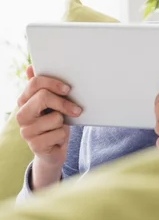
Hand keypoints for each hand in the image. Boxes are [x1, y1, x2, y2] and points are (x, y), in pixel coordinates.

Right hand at [16, 65, 81, 188]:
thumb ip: (42, 87)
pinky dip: (63, 136)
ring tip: (58, 127)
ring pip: (55, 117)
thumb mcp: (49, 105)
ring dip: (63, 123)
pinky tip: (57, 139)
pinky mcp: (35, 145)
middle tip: (77, 110)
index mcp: (23, 101)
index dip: (53, 83)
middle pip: (44, 97)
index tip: (68, 89)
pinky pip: (59, 133)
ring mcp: (26, 131)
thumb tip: (30, 67)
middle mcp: (21, 115)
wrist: (52, 152)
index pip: (35, 83)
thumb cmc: (52, 123)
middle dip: (64, 103)